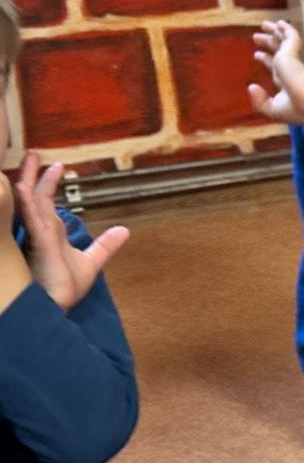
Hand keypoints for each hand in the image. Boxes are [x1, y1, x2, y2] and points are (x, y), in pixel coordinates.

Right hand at [12, 151, 127, 311]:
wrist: (55, 310)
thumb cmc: (64, 289)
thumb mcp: (91, 262)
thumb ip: (105, 246)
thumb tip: (123, 231)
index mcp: (50, 233)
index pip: (46, 202)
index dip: (49, 182)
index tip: (56, 165)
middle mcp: (40, 231)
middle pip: (35, 196)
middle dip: (34, 174)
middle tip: (34, 152)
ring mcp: (36, 237)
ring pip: (28, 203)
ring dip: (28, 181)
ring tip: (29, 160)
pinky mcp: (37, 245)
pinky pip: (29, 220)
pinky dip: (25, 203)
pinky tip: (21, 187)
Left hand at [248, 20, 303, 124]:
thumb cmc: (299, 109)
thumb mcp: (274, 111)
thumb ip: (260, 102)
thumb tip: (251, 86)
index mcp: (289, 86)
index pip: (275, 70)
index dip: (266, 61)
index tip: (257, 54)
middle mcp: (292, 71)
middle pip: (277, 53)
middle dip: (268, 44)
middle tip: (257, 36)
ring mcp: (294, 61)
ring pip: (283, 42)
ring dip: (274, 32)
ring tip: (264, 24)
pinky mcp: (293, 52)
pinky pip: (290, 36)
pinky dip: (286, 30)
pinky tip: (280, 23)